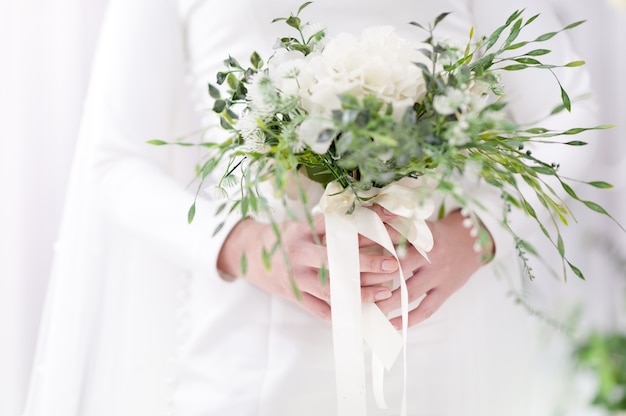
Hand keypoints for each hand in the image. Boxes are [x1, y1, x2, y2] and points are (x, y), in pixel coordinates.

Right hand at [217, 215, 399, 320]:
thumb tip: (373, 216)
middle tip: (392, 265)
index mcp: (304, 229)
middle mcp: (299, 253)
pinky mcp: (294, 296)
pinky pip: (320, 310)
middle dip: (366, 263)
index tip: (390, 232)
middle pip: (336, 260)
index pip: (339, 229)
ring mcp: (296, 277)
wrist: (248, 253)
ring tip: (383, 293)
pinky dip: (342, 313)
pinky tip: (362, 314)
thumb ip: (332, 224)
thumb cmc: (286, 236)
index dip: (366, 230)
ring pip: (331, 288)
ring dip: (360, 292)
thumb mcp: (304, 223)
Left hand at [362, 206, 493, 327]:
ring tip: (366, 310)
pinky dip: (408, 319)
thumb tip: (363, 227)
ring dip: (386, 303)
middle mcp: (430, 255)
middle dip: (372, 278)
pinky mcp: (446, 291)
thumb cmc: (435, 234)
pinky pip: (426, 309)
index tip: (348, 252)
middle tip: (352, 287)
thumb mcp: (418, 224)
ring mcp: (439, 275)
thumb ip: (394, 226)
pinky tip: (391, 325)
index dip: (368, 244)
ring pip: (409, 293)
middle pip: (397, 269)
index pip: (390, 238)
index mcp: (421, 234)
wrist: (473, 241)